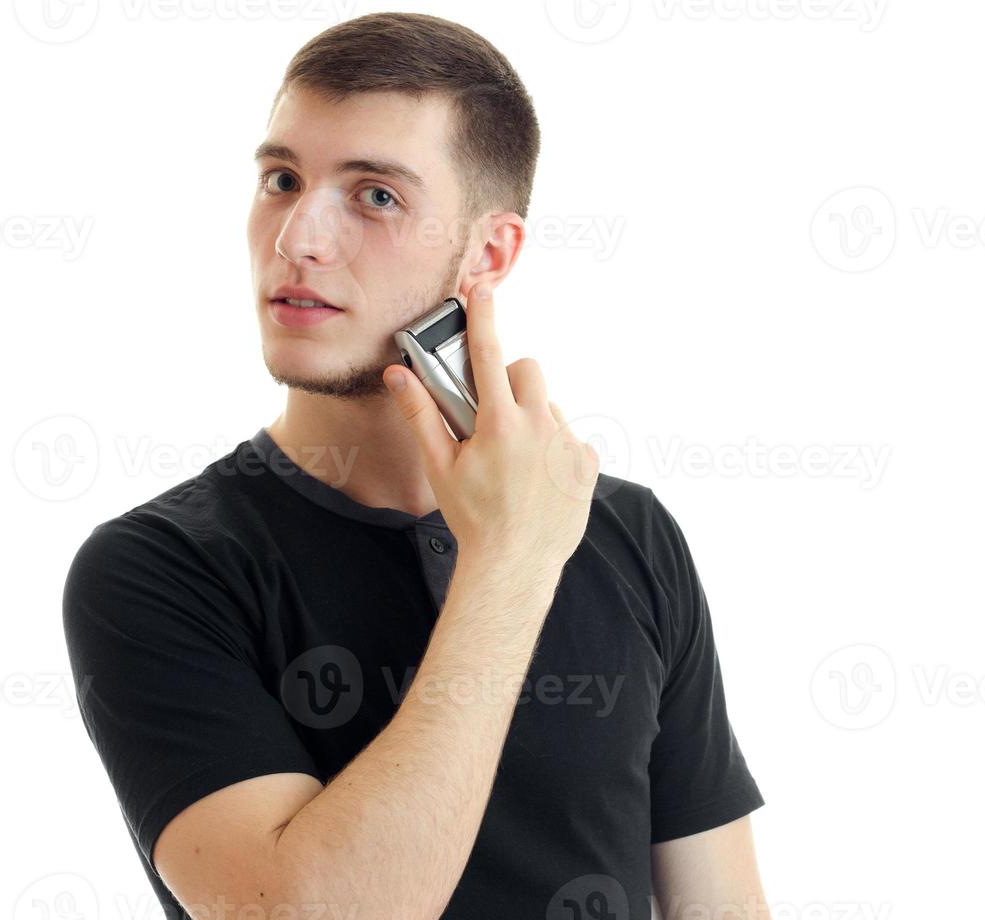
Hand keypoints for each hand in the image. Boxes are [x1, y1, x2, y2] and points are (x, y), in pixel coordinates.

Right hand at [382, 284, 599, 569]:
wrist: (515, 565)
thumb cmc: (473, 518)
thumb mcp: (440, 466)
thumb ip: (420, 415)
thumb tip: (397, 376)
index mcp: (499, 422)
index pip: (488, 352)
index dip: (483, 316)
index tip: (482, 290)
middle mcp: (539, 426)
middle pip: (528, 370)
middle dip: (510, 380)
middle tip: (492, 412)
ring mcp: (567, 445)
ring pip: (548, 406)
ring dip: (531, 418)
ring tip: (514, 458)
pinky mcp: (587, 464)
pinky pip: (570, 439)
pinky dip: (554, 448)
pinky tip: (537, 476)